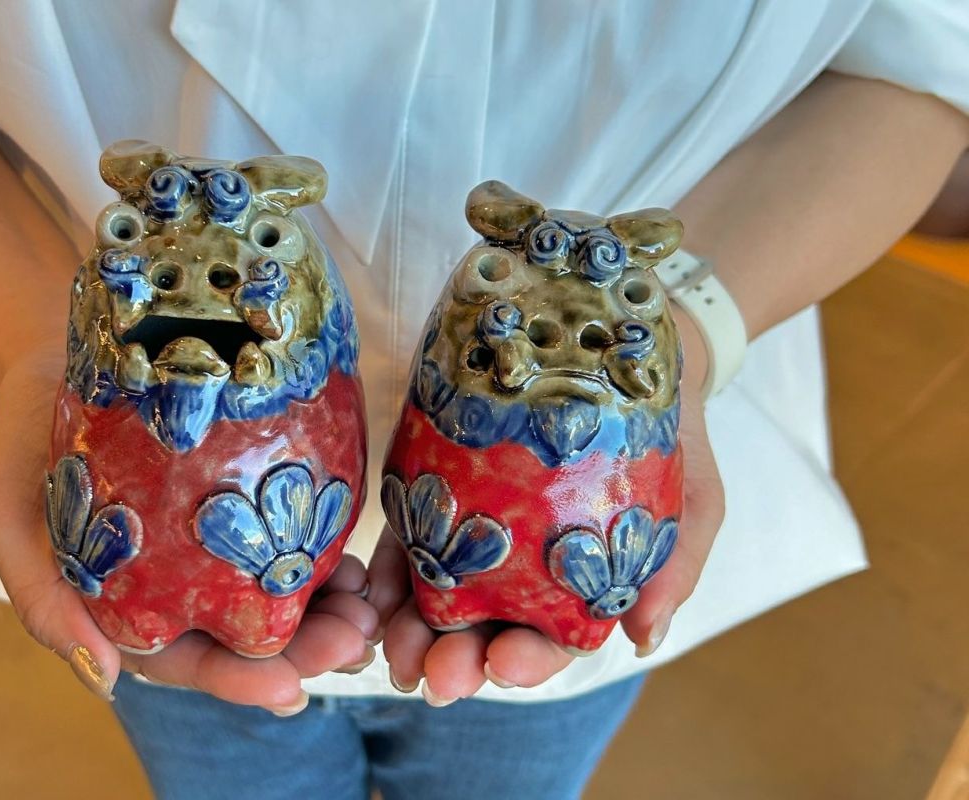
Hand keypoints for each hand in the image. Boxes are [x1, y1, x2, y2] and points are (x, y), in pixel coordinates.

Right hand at [0, 336, 376, 712]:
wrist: (54, 346)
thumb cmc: (25, 435)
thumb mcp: (7, 515)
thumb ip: (42, 598)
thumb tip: (105, 681)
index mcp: (127, 603)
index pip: (188, 661)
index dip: (239, 681)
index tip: (290, 691)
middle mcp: (179, 579)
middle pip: (248, 632)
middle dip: (304, 647)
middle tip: (350, 640)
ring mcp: (214, 534)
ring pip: (279, 586)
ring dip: (327, 604)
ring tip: (366, 602)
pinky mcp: (243, 484)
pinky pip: (289, 525)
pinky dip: (322, 543)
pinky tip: (351, 546)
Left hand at [367, 308, 723, 702]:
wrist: (627, 353)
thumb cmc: (670, 437)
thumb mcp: (695, 498)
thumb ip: (674, 567)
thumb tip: (643, 639)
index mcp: (579, 588)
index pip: (552, 640)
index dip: (528, 661)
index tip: (503, 664)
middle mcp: (523, 570)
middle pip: (485, 628)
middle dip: (455, 660)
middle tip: (432, 676)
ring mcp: (480, 530)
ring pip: (440, 593)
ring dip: (411, 629)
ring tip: (390, 648)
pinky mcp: (444, 487)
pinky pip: (411, 535)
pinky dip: (389, 571)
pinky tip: (371, 592)